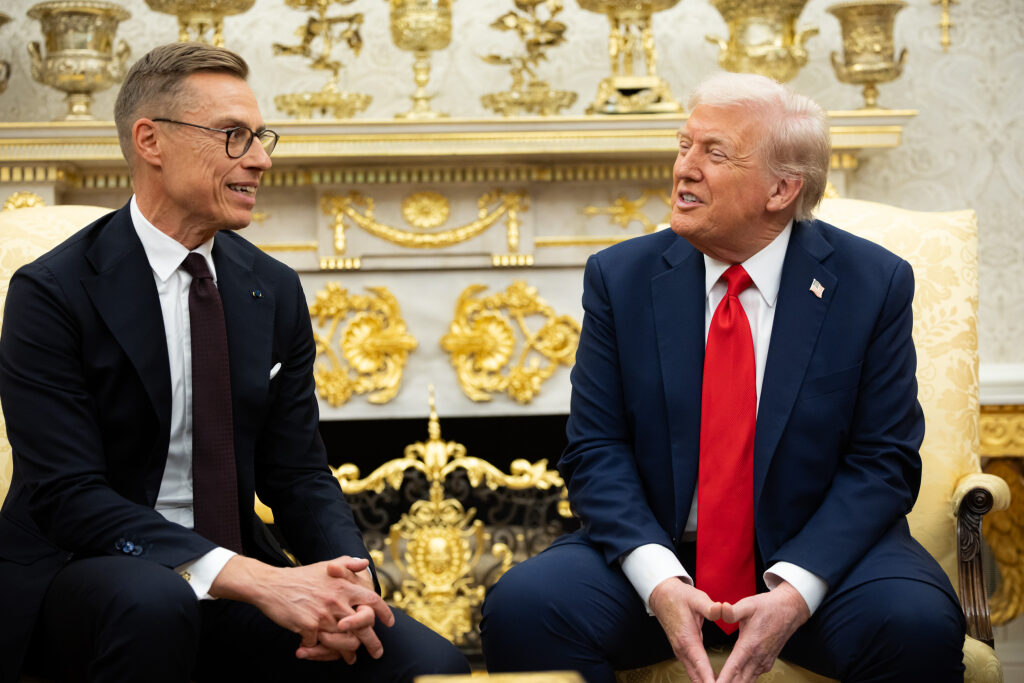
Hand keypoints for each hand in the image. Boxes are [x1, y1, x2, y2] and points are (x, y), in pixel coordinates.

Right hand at [210, 555, 393, 663]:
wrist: (271, 585)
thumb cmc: (300, 576)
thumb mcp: (326, 565)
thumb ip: (347, 564)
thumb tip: (365, 563)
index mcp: (343, 586)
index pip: (372, 600)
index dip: (384, 613)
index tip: (390, 623)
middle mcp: (336, 601)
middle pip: (363, 627)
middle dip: (373, 643)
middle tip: (377, 652)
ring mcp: (323, 615)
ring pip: (345, 641)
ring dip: (348, 651)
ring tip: (350, 657)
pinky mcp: (308, 627)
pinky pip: (320, 645)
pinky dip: (320, 650)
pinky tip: (317, 651)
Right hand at [649, 577, 721, 682]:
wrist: (661, 595)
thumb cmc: (679, 597)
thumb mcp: (696, 598)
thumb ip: (710, 607)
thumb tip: (721, 609)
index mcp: (687, 639)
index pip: (701, 665)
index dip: (710, 680)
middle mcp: (682, 649)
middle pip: (697, 677)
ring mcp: (680, 652)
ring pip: (694, 676)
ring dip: (705, 682)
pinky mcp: (681, 651)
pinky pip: (693, 670)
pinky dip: (702, 678)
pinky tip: (712, 681)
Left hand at [716, 582, 809, 682]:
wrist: (789, 609)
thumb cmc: (768, 607)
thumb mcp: (748, 605)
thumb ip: (732, 612)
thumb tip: (720, 609)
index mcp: (750, 645)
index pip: (733, 669)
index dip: (723, 680)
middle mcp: (758, 657)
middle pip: (739, 681)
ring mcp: (763, 662)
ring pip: (747, 681)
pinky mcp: (766, 663)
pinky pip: (752, 678)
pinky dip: (742, 682)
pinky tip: (733, 681)